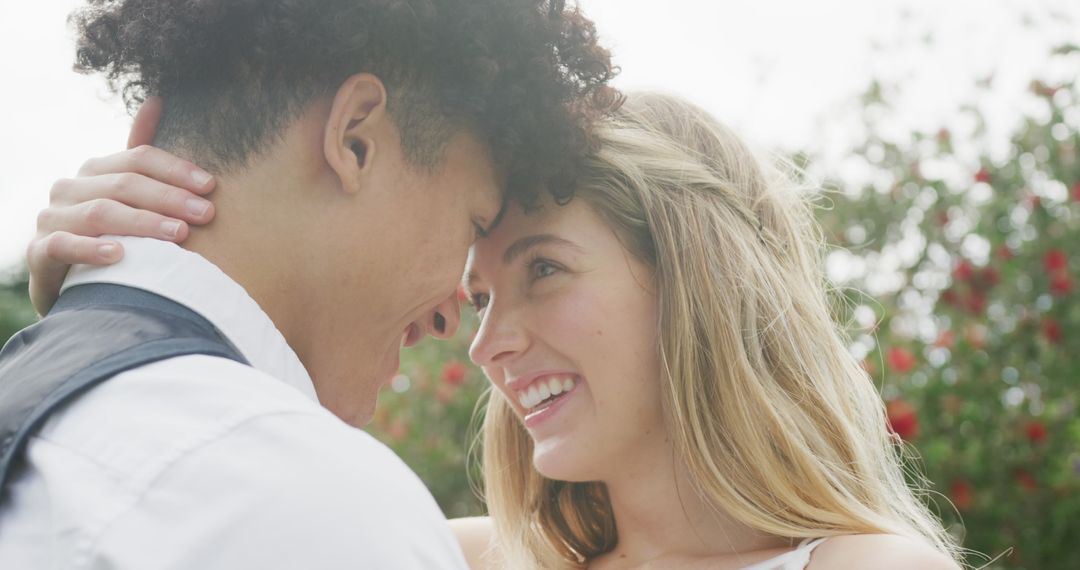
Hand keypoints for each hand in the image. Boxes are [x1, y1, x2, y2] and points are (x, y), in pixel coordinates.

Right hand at [27, 97, 217, 314]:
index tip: (211, 186)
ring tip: (180, 234)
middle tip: (206, 214)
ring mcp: (52, 218)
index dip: (176, 170)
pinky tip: (121, 255)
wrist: (73, 288)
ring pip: (100, 213)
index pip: (138, 158)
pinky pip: (64, 245)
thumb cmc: (111, 237)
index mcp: (95, 171)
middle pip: (124, 184)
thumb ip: (141, 157)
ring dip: (144, 223)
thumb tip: (157, 99)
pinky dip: (92, 248)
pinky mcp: (39, 252)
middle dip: (169, 197)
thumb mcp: (127, 196)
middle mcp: (70, 188)